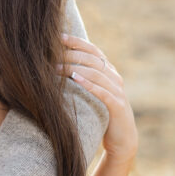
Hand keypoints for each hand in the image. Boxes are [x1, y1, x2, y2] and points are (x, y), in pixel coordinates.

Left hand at [58, 35, 137, 163]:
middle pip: (92, 60)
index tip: (59, 36)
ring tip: (56, 67)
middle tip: (52, 52)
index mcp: (109, 72)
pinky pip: (103, 92)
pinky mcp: (117, 106)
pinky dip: (88, 84)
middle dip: (71, 54)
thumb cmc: (101, 113)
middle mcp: (115, 78)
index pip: (93, 51)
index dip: (77, 42)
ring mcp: (118, 91)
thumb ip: (82, 78)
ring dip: (75, 68)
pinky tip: (75, 79)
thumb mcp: (92, 92)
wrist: (122, 139)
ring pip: (96, 74)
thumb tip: (56, 65)